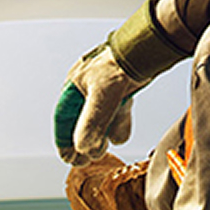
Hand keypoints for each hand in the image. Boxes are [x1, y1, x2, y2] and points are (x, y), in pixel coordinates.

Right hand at [55, 42, 138, 160]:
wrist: (146, 48)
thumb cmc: (119, 65)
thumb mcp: (102, 97)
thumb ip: (92, 124)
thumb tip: (84, 149)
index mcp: (74, 85)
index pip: (63, 118)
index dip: (64, 140)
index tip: (69, 158)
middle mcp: (87, 88)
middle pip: (80, 120)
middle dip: (84, 141)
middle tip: (86, 161)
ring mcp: (105, 89)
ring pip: (100, 119)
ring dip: (102, 136)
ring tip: (105, 149)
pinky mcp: (122, 89)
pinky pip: (116, 112)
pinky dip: (118, 125)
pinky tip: (120, 135)